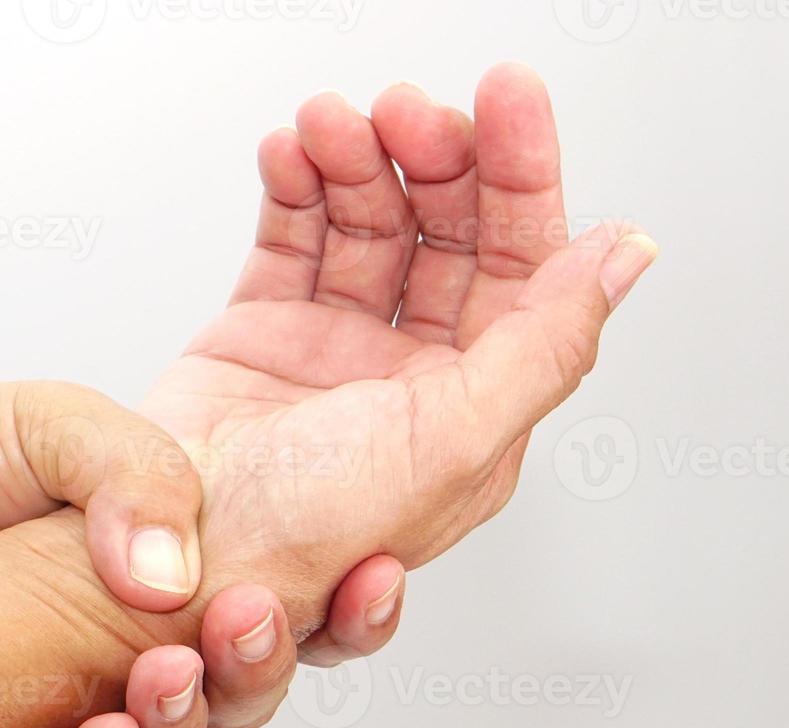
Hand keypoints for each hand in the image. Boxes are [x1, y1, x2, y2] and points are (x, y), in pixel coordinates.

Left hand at [0, 368, 404, 727]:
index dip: (350, 591)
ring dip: (196, 714)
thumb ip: (133, 473)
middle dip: (270, 656)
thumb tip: (176, 575)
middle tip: (246, 620)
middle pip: (258, 667)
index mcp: (189, 539)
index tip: (370, 571)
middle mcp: (154, 617)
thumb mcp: (56, 422)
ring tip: (165, 676)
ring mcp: (95, 674)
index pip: (299, 578)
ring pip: (191, 726)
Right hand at [142, 63, 656, 630]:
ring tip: (327, 127)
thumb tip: (627, 258)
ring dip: (356, 160)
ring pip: (371, 224)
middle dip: (433, 158)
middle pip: (449, 234)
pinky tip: (290, 155)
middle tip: (405, 111)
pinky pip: (293, 238)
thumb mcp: (451, 443)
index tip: (507, 98)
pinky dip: (294, 187)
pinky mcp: (264, 334)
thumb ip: (548, 345)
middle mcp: (414, 378)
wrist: (161, 568)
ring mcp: (338, 352)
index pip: (525, 269)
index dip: (523, 177)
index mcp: (476, 408)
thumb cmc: (302, 543)